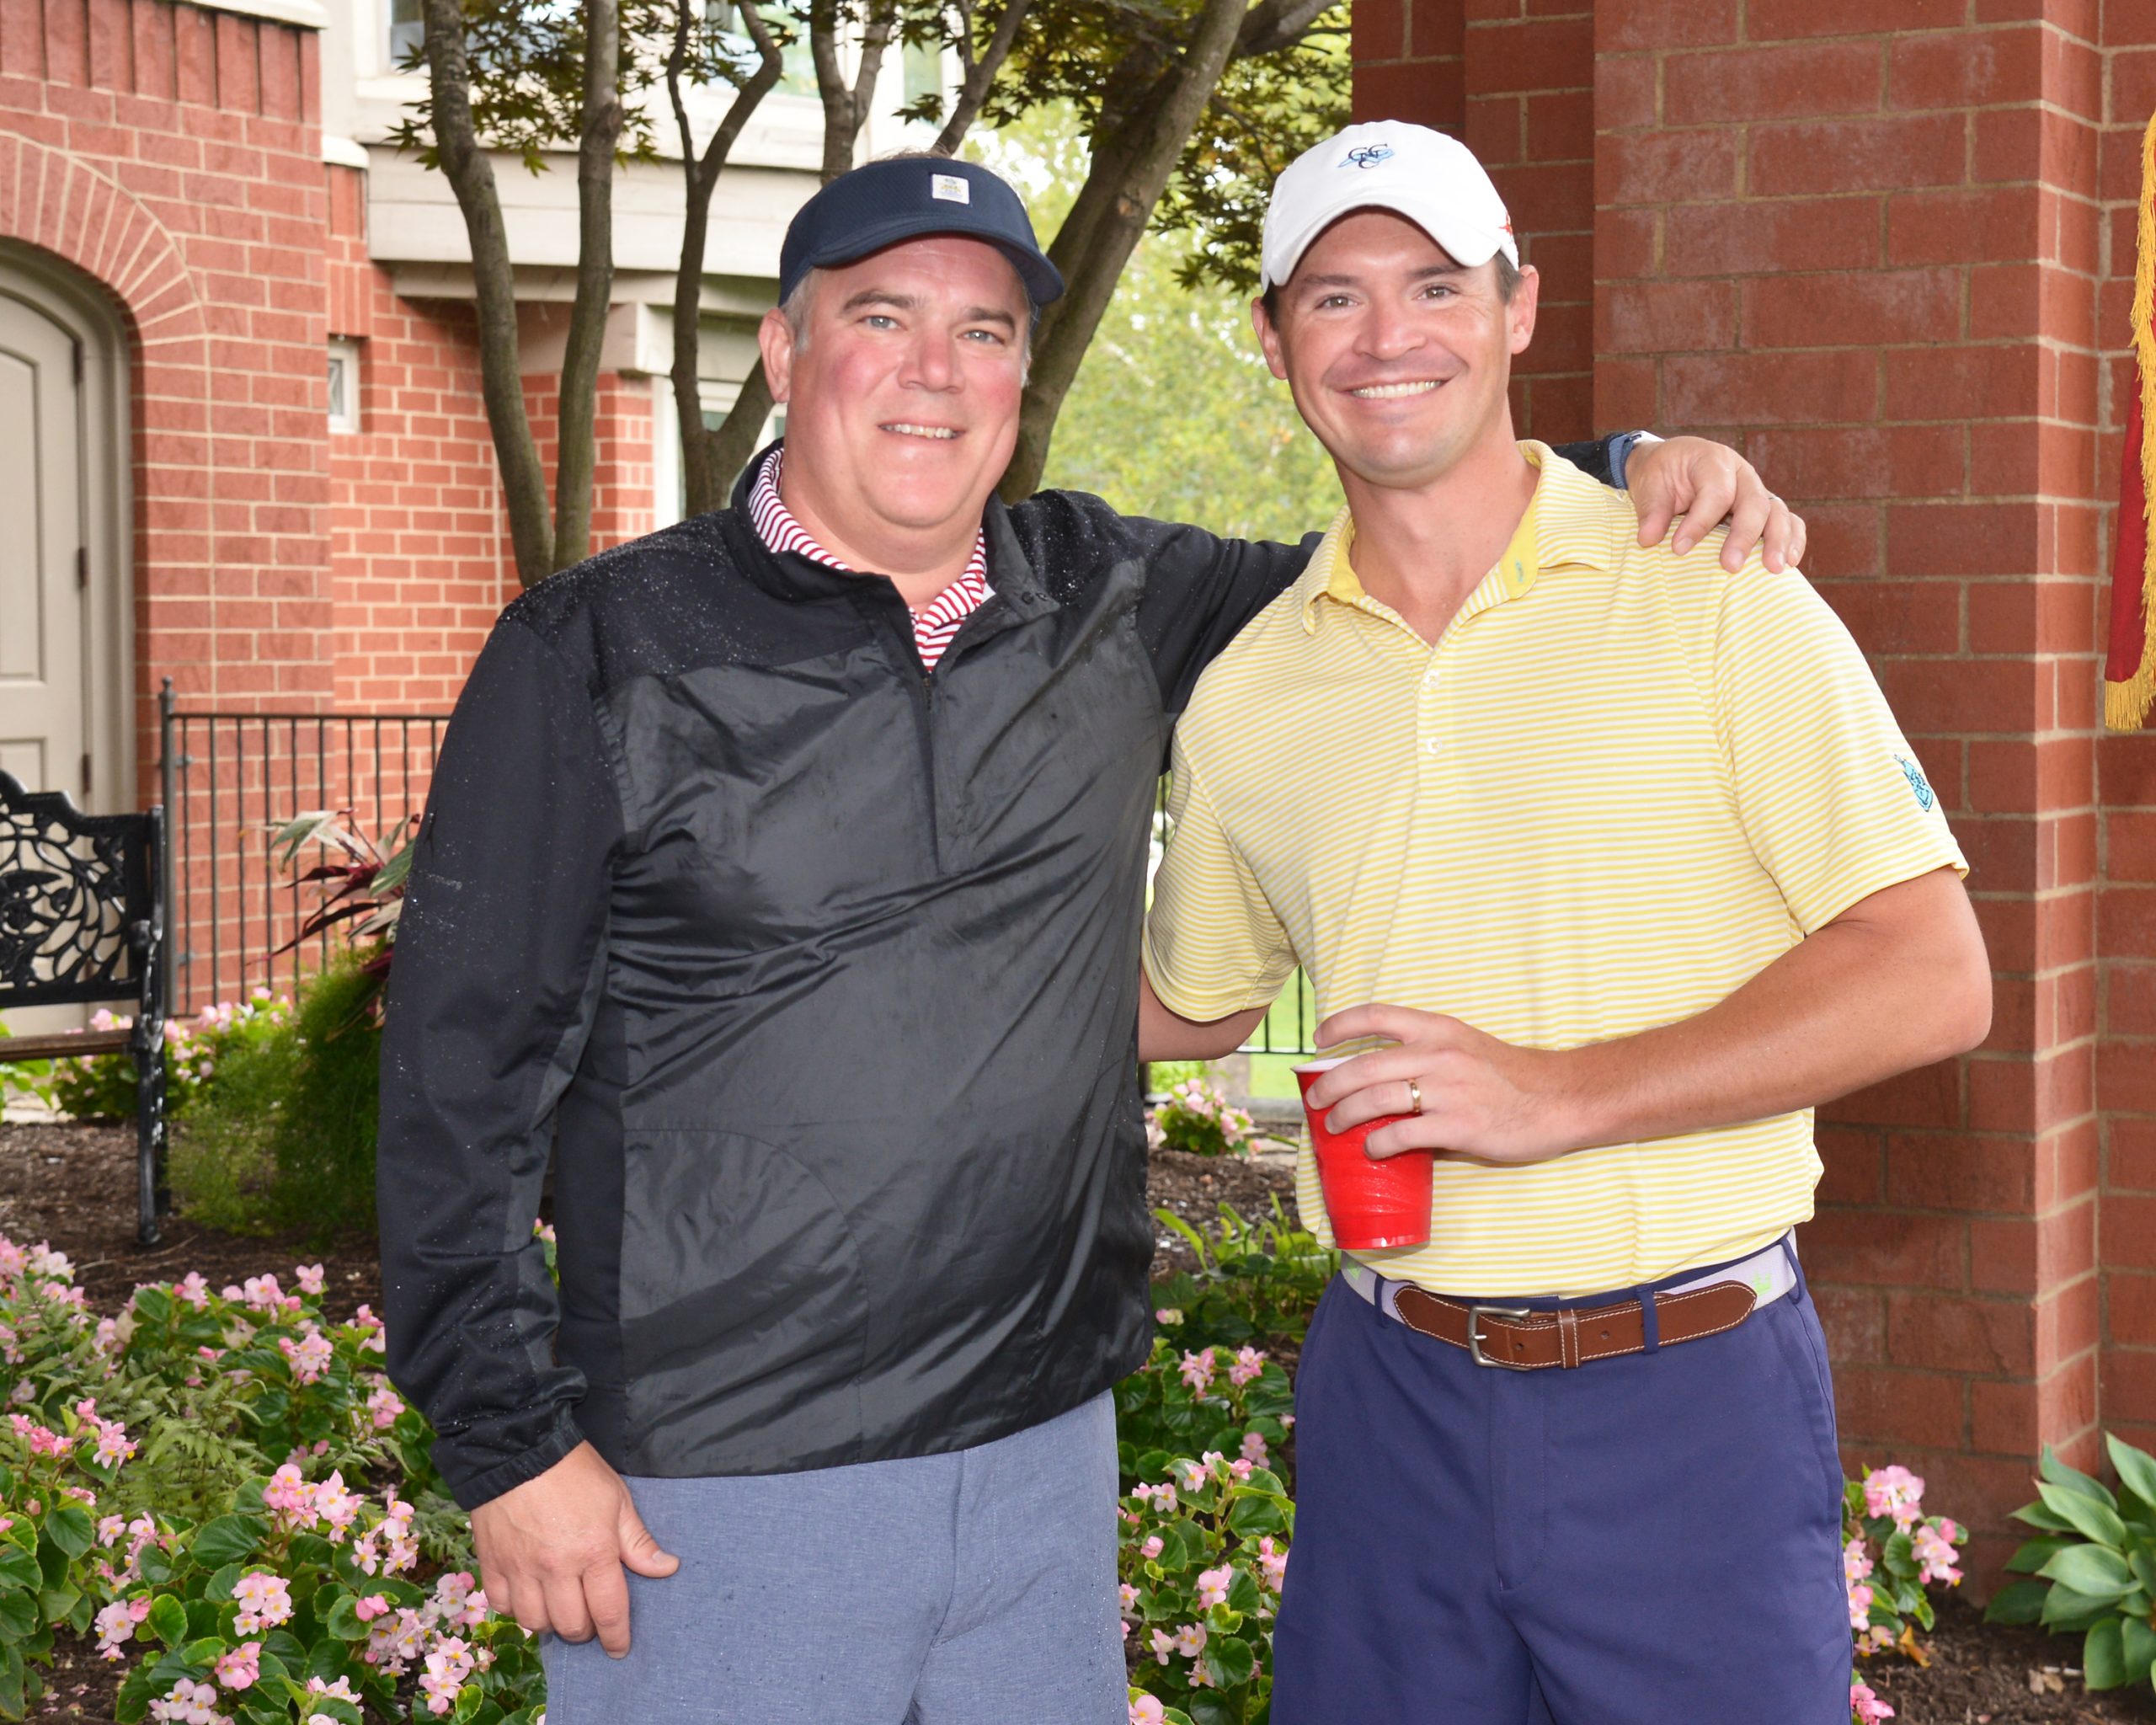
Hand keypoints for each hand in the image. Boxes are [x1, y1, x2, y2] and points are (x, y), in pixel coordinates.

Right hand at [470, 1441, 678, 1656]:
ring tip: (560, 1609)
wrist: (519, 1449)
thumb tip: (666, 1568)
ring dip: (551, 1623)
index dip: (617, 1637)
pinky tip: (529, 1597)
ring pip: (535, 1622)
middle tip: (590, 1620)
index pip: (609, 1611)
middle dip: (586, 1630)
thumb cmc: (575, 1471)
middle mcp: (556, 1568)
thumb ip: (638, 1541)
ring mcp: (521, 1569)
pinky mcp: (492, 1564)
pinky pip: (503, 1606)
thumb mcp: (617, 1499)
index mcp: (594, 1551)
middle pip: (572, 1625)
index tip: (619, 1649)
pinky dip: (517, 1609)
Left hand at [1303, 1005, 1597, 1165]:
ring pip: (1374, 1100)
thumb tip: (1379, 1081)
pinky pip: (1401, 1135)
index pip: (1377, 1015)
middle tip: (1315, 1099)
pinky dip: (1378, 1144)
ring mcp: (1447, 1090)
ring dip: (1345, 1115)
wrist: (1560, 1098)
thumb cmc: (1512, 1076)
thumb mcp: (1466, 1048)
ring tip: (1335, 1125)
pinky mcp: (1458, 1126)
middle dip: (1329, 1084)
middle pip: (1363, 1066)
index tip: (1318, 1039)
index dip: (1340, 1025)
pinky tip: (1372, 1149)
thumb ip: (1427, 1056)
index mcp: (1439, 1029)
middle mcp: (1438, 1054)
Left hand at [1626, 435, 1806, 572]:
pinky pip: (1788, 520)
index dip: (1699, 521)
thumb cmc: (1661, 475)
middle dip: (1744, 536)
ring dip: (1778, 540)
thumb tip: (1648, 539)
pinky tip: (1790, 562)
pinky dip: (1793, 539)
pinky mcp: (1764, 508)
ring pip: (1777, 511)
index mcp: (1713, 460)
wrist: (1672, 466)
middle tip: (1730, 566)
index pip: (1715, 491)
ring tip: (1773, 569)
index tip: (1679, 548)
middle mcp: (1741, 473)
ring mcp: (1756, 490)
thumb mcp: (1649, 484)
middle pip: (1754, 501)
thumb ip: (1651, 510)